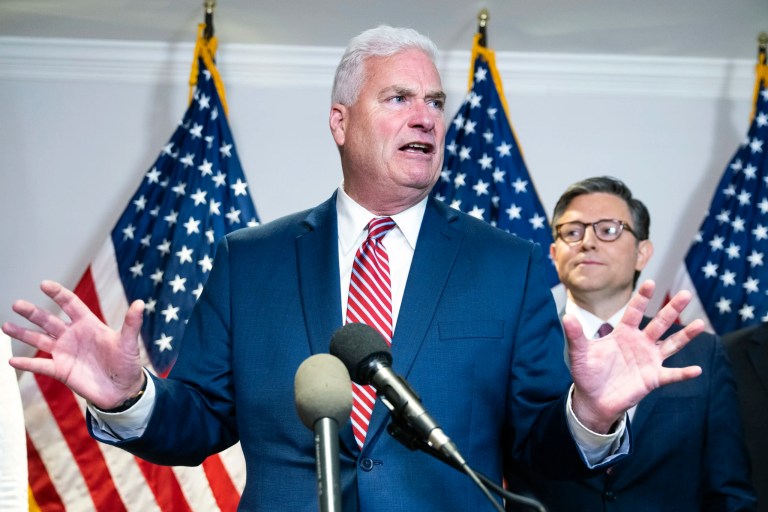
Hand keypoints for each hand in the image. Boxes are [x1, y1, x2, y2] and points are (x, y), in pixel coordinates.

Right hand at [2, 280, 145, 408]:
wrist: (122, 390)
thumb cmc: (127, 363)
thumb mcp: (129, 342)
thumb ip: (132, 323)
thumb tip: (141, 303)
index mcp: (88, 324)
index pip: (70, 304)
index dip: (58, 294)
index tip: (44, 284)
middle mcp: (73, 336)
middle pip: (49, 320)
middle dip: (33, 312)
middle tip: (16, 304)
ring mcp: (65, 352)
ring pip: (39, 340)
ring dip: (23, 333)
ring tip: (5, 325)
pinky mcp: (61, 370)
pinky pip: (40, 366)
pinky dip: (26, 363)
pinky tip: (11, 360)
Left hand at [565, 280, 703, 432]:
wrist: (593, 399)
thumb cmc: (587, 373)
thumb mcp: (579, 353)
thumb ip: (576, 335)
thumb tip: (566, 317)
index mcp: (623, 333)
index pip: (635, 311)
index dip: (642, 298)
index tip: (650, 282)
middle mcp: (640, 343)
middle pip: (659, 323)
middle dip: (672, 310)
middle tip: (686, 294)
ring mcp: (649, 360)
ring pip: (671, 344)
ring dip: (685, 335)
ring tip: (701, 324)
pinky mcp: (653, 378)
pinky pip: (671, 374)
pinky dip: (684, 373)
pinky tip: (697, 370)